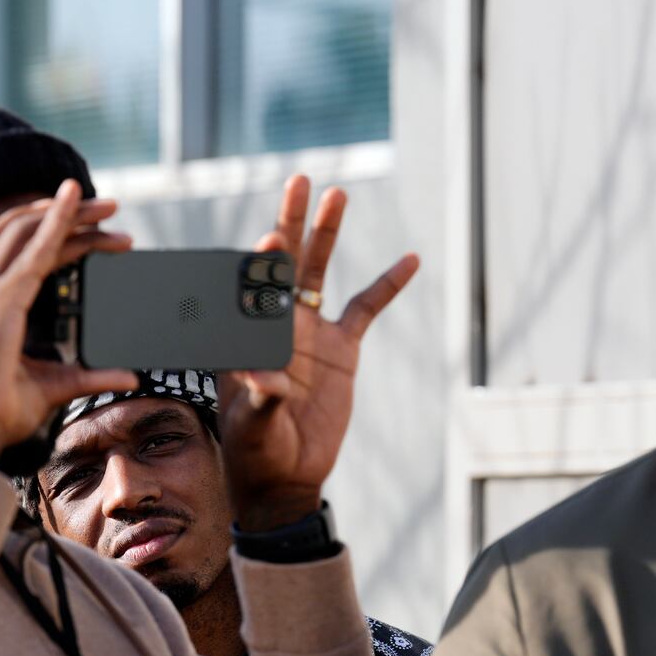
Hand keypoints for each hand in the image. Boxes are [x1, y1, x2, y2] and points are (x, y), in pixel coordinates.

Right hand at [0, 179, 139, 462]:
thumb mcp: (50, 387)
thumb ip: (89, 376)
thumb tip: (130, 376)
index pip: (11, 255)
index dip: (47, 233)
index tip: (84, 225)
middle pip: (17, 233)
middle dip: (62, 214)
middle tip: (106, 208)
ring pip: (25, 232)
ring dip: (67, 214)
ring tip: (106, 208)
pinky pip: (34, 251)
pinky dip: (57, 224)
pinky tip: (77, 206)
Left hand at [218, 175, 419, 530]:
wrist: (286, 475)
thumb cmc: (256, 451)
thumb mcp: (252, 427)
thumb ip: (261, 399)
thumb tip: (270, 378)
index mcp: (245, 337)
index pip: (250, 288)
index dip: (260, 262)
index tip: (270, 239)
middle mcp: (275, 324)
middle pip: (283, 262)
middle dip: (291, 220)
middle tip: (299, 180)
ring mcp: (309, 332)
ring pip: (318, 272)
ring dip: (327, 234)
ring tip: (337, 195)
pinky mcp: (341, 349)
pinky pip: (367, 309)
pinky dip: (388, 285)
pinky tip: (410, 259)